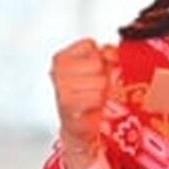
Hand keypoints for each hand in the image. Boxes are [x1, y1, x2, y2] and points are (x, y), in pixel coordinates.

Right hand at [50, 39, 116, 168]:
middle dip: (103, 75)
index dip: (101, 56)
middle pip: (97, 63)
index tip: (98, 68)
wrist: (81, 124)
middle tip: (96, 86)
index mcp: (63, 58)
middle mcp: (58, 71)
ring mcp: (61, 87)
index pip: (90, 45)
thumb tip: (110, 51)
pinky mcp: (67, 104)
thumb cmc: (90, 94)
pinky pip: (96, 97)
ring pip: (99, 80)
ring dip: (102, 91)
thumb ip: (107, 53)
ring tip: (94, 96)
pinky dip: (98, 103)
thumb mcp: (101, 69)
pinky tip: (91, 106)